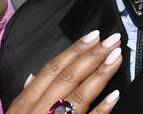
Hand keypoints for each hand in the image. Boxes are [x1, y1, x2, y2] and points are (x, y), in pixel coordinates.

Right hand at [5, 30, 121, 113]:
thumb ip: (26, 94)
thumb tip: (33, 76)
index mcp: (27, 101)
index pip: (53, 68)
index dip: (74, 50)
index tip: (92, 37)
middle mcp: (39, 109)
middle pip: (69, 76)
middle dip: (92, 55)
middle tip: (112, 40)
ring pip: (79, 94)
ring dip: (100, 74)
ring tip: (116, 57)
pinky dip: (102, 109)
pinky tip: (115, 96)